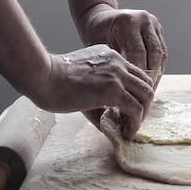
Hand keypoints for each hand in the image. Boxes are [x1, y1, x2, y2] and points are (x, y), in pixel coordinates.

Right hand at [38, 45, 153, 139]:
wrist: (43, 77)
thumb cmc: (54, 80)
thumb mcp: (83, 81)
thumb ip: (99, 97)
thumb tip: (109, 122)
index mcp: (110, 56)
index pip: (135, 74)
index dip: (136, 93)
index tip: (128, 110)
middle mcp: (118, 62)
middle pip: (146, 83)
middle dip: (143, 104)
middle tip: (133, 121)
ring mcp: (117, 74)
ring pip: (146, 96)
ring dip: (142, 115)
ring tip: (130, 129)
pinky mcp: (113, 90)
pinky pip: (135, 109)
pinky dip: (135, 124)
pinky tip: (126, 133)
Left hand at [77, 4, 167, 82]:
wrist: (101, 18)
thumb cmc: (95, 33)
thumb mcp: (98, 46)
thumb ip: (111, 62)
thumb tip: (122, 88)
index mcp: (127, 21)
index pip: (138, 53)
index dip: (138, 74)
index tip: (134, 91)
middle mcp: (144, 19)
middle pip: (154, 53)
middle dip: (150, 76)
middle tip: (144, 95)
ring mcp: (153, 23)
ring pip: (161, 53)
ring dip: (157, 73)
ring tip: (149, 90)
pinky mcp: (157, 29)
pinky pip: (162, 51)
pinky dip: (157, 66)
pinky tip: (150, 80)